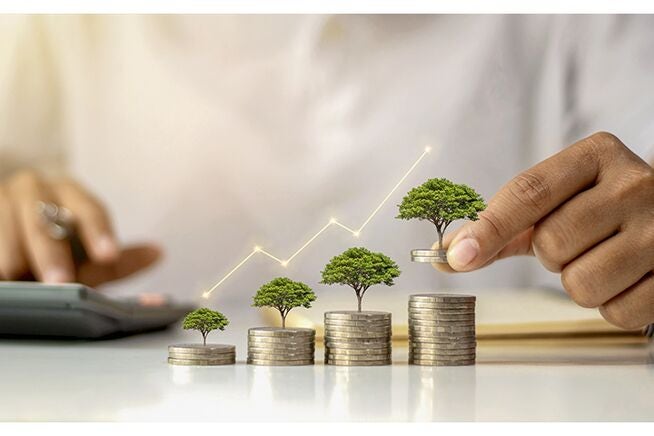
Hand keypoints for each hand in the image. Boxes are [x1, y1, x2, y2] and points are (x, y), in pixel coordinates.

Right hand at [0, 169, 160, 285]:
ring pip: (5, 225)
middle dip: (51, 253)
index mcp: (69, 193)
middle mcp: (34, 189)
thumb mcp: (84, 255)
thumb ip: (117, 261)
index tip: (108, 255)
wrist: (6, 235)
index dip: (99, 233)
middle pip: (43, 219)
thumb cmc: (52, 247)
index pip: (89, 209)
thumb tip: (158, 253)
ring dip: (12, 255)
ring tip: (17, 280)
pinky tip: (2, 276)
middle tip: (60, 281)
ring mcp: (0, 200)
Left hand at [436, 132, 653, 328]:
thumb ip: (502, 226)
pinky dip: (612, 305)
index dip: (488, 228)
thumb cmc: (601, 210)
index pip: (529, 193)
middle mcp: (635, 184)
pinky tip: (628, 278)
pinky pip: (617, 312)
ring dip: (580, 282)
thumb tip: (445, 254)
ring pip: (580, 284)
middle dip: (552, 256)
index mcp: (596, 156)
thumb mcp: (557, 203)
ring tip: (604, 258)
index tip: (456, 257)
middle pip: (550, 244)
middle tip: (579, 242)